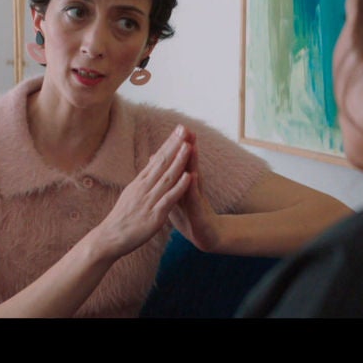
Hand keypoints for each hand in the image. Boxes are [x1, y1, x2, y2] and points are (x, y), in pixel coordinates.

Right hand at [94, 124, 192, 258]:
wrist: (109, 238)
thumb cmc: (121, 218)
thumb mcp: (131, 194)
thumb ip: (142, 181)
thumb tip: (148, 166)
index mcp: (140, 182)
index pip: (157, 158)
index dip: (169, 143)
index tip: (179, 129)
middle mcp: (144, 187)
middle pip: (162, 162)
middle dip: (175, 145)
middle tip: (184, 129)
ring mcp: (149, 200)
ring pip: (167, 177)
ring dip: (179, 161)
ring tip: (188, 146)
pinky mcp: (154, 215)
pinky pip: (169, 198)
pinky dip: (179, 187)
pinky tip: (189, 177)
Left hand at [169, 130, 220, 251]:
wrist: (206, 235)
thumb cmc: (189, 215)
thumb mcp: (175, 195)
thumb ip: (168, 180)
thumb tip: (157, 164)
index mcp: (182, 183)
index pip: (179, 161)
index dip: (176, 146)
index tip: (175, 128)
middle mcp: (192, 186)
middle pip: (188, 163)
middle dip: (186, 146)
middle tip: (185, 128)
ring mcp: (196, 198)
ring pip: (194, 176)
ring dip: (193, 161)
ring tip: (191, 145)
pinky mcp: (198, 211)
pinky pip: (194, 198)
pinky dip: (192, 187)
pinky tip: (192, 176)